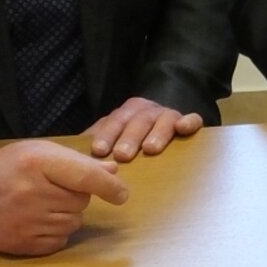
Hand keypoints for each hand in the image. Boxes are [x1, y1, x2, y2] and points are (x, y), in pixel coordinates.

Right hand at [0, 140, 128, 255]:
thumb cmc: (5, 166)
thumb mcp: (38, 151)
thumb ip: (75, 162)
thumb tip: (112, 172)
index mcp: (37, 161)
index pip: (86, 176)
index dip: (109, 187)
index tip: (122, 195)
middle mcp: (32, 191)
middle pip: (81, 202)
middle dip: (74, 196)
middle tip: (50, 188)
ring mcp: (25, 221)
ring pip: (72, 223)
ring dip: (65, 215)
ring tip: (40, 203)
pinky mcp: (20, 244)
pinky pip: (59, 242)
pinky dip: (55, 233)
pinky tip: (35, 220)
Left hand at [87, 96, 202, 161]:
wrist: (165, 109)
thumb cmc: (134, 132)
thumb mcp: (115, 133)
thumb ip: (100, 141)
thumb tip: (74, 157)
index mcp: (126, 113)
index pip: (114, 121)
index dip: (106, 134)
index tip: (99, 150)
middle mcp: (146, 111)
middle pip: (137, 122)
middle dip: (129, 138)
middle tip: (122, 155)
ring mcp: (168, 115)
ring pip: (163, 120)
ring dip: (156, 133)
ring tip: (150, 149)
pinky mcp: (187, 121)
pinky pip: (192, 119)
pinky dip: (189, 122)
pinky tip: (183, 128)